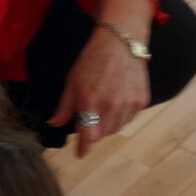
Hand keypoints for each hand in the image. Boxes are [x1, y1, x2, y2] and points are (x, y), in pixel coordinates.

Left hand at [47, 23, 151, 158]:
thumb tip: (53, 124)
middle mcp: (111, 105)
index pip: (88, 135)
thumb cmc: (92, 59)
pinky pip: (129, 118)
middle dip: (94, 131)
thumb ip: (64, 106)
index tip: (80, 153)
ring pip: (116, 128)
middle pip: (102, 133)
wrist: (121, 41)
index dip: (84, 147)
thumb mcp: (72, 80)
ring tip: (103, 108)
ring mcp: (128, 104)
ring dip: (107, 125)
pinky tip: (116, 103)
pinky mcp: (141, 101)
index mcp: (90, 100)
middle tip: (89, 119)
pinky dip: (121, 116)